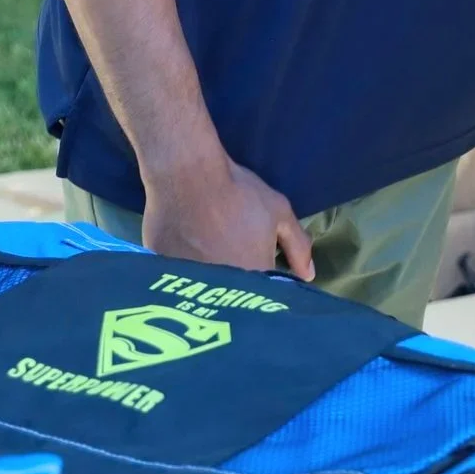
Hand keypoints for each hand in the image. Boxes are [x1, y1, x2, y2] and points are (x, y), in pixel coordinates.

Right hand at [140, 151, 314, 279]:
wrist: (188, 176)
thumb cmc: (238, 193)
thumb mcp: (278, 212)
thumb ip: (297, 246)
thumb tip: (308, 275)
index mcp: (254, 275)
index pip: (265, 295)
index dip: (265, 287)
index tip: (261, 274)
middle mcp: (223, 288)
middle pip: (234, 297)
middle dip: (239, 288)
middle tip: (233, 260)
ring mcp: (191, 284)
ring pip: (206, 293)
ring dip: (212, 284)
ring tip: (211, 258)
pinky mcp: (166, 274)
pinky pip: (179, 284)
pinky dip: (185, 277)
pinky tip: (187, 259)